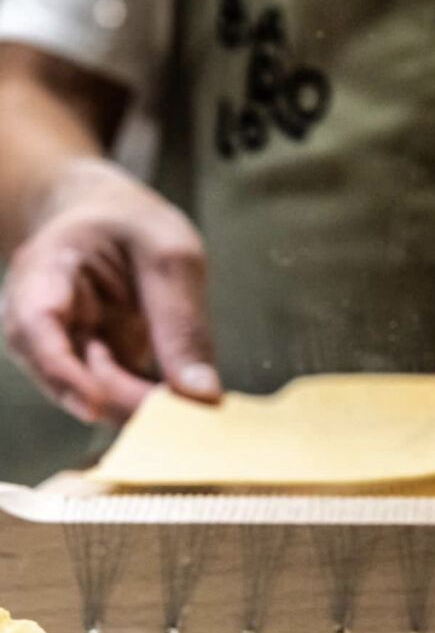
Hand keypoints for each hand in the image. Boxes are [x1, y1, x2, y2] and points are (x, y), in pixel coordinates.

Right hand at [2, 159, 220, 422]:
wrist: (112, 218)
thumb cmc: (136, 226)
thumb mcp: (171, 256)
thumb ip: (182, 323)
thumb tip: (200, 395)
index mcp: (46, 270)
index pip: (36, 325)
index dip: (61, 371)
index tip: (95, 405)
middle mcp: (40, 316)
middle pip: (63, 372)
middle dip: (118, 399)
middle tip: (177, 414)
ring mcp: (63, 345)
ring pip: (89, 392)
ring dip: (136, 406)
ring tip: (185, 408)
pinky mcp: (89, 364)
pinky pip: (114, 395)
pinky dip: (146, 403)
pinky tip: (181, 403)